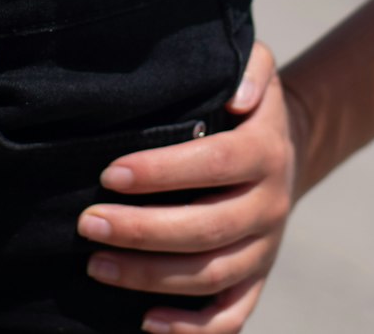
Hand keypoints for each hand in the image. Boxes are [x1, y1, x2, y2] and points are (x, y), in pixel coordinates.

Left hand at [78, 43, 310, 333]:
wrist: (287, 148)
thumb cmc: (249, 102)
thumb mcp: (255, 65)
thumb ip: (249, 69)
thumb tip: (235, 94)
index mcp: (266, 151)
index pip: (214, 164)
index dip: (162, 172)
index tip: (110, 173)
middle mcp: (270, 204)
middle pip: (206, 228)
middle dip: (141, 229)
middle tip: (86, 222)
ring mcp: (264, 249)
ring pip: (210, 275)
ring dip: (150, 276)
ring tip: (96, 264)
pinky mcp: (256, 279)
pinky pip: (230, 317)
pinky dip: (191, 329)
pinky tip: (146, 322)